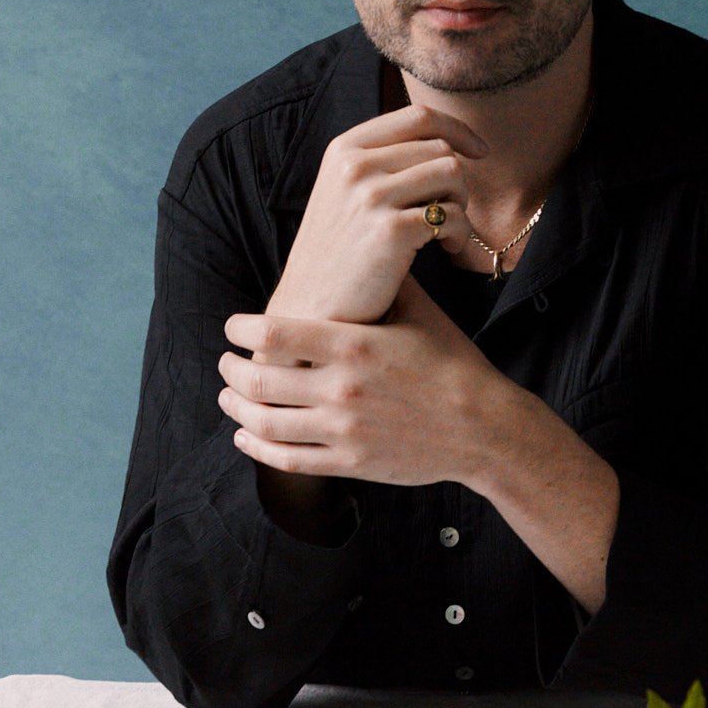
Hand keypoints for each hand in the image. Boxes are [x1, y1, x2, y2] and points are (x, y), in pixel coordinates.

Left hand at [219, 276, 523, 487]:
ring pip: (265, 423)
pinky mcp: (350, 463)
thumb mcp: (417, 312)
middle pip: (258, 381)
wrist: (482, 424)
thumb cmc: (450, 361)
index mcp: (353, 345)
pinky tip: (245, 436)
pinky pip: (287, 460)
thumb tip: (358, 244)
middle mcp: (342, 388)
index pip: (273, 334)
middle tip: (225, 362)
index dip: (241, 330)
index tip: (234, 327)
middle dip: (231, 370)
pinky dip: (256, 448)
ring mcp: (343, 430)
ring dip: (236, 408)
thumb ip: (381, 283)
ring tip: (229, 397)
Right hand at [269, 105, 488, 324]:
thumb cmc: (339, 252)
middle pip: (441, 148)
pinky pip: (453, 215)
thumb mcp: (344, 191)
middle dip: (458, 181)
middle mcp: (355, 166)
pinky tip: (446, 249)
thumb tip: (443, 137)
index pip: (418, 117)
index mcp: (344, 149)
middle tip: (450, 213)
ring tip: (448, 232)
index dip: (458, 129)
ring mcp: (371, 196)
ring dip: (462, 204)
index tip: (479, 151)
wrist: (310, 309)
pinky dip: (460, 233)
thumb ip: (381, 160)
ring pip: (453, 174)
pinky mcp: (391, 232)